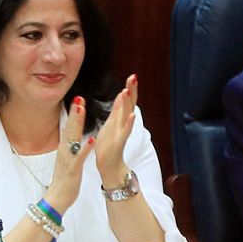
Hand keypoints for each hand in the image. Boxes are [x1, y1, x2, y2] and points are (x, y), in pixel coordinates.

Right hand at [44, 96, 95, 212]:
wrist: (56, 198)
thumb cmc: (63, 180)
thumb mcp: (66, 160)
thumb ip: (69, 148)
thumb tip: (70, 138)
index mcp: (64, 149)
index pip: (68, 128)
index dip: (73, 114)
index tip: (77, 100)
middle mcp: (64, 151)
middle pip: (69, 128)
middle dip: (74, 113)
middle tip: (78, 97)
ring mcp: (68, 159)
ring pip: (72, 138)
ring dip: (77, 124)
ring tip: (81, 110)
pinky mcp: (73, 169)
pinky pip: (79, 157)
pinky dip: (85, 148)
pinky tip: (91, 139)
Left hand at [93, 74, 138, 190]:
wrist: (109, 165)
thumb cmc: (109, 145)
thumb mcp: (111, 123)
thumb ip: (117, 109)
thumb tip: (122, 94)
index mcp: (119, 119)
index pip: (126, 101)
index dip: (129, 88)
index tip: (132, 75)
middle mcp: (123, 124)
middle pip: (129, 104)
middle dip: (131, 91)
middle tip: (133, 77)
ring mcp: (122, 133)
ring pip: (126, 115)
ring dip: (128, 103)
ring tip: (127, 91)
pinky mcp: (119, 142)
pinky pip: (125, 132)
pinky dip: (129, 123)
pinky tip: (132, 115)